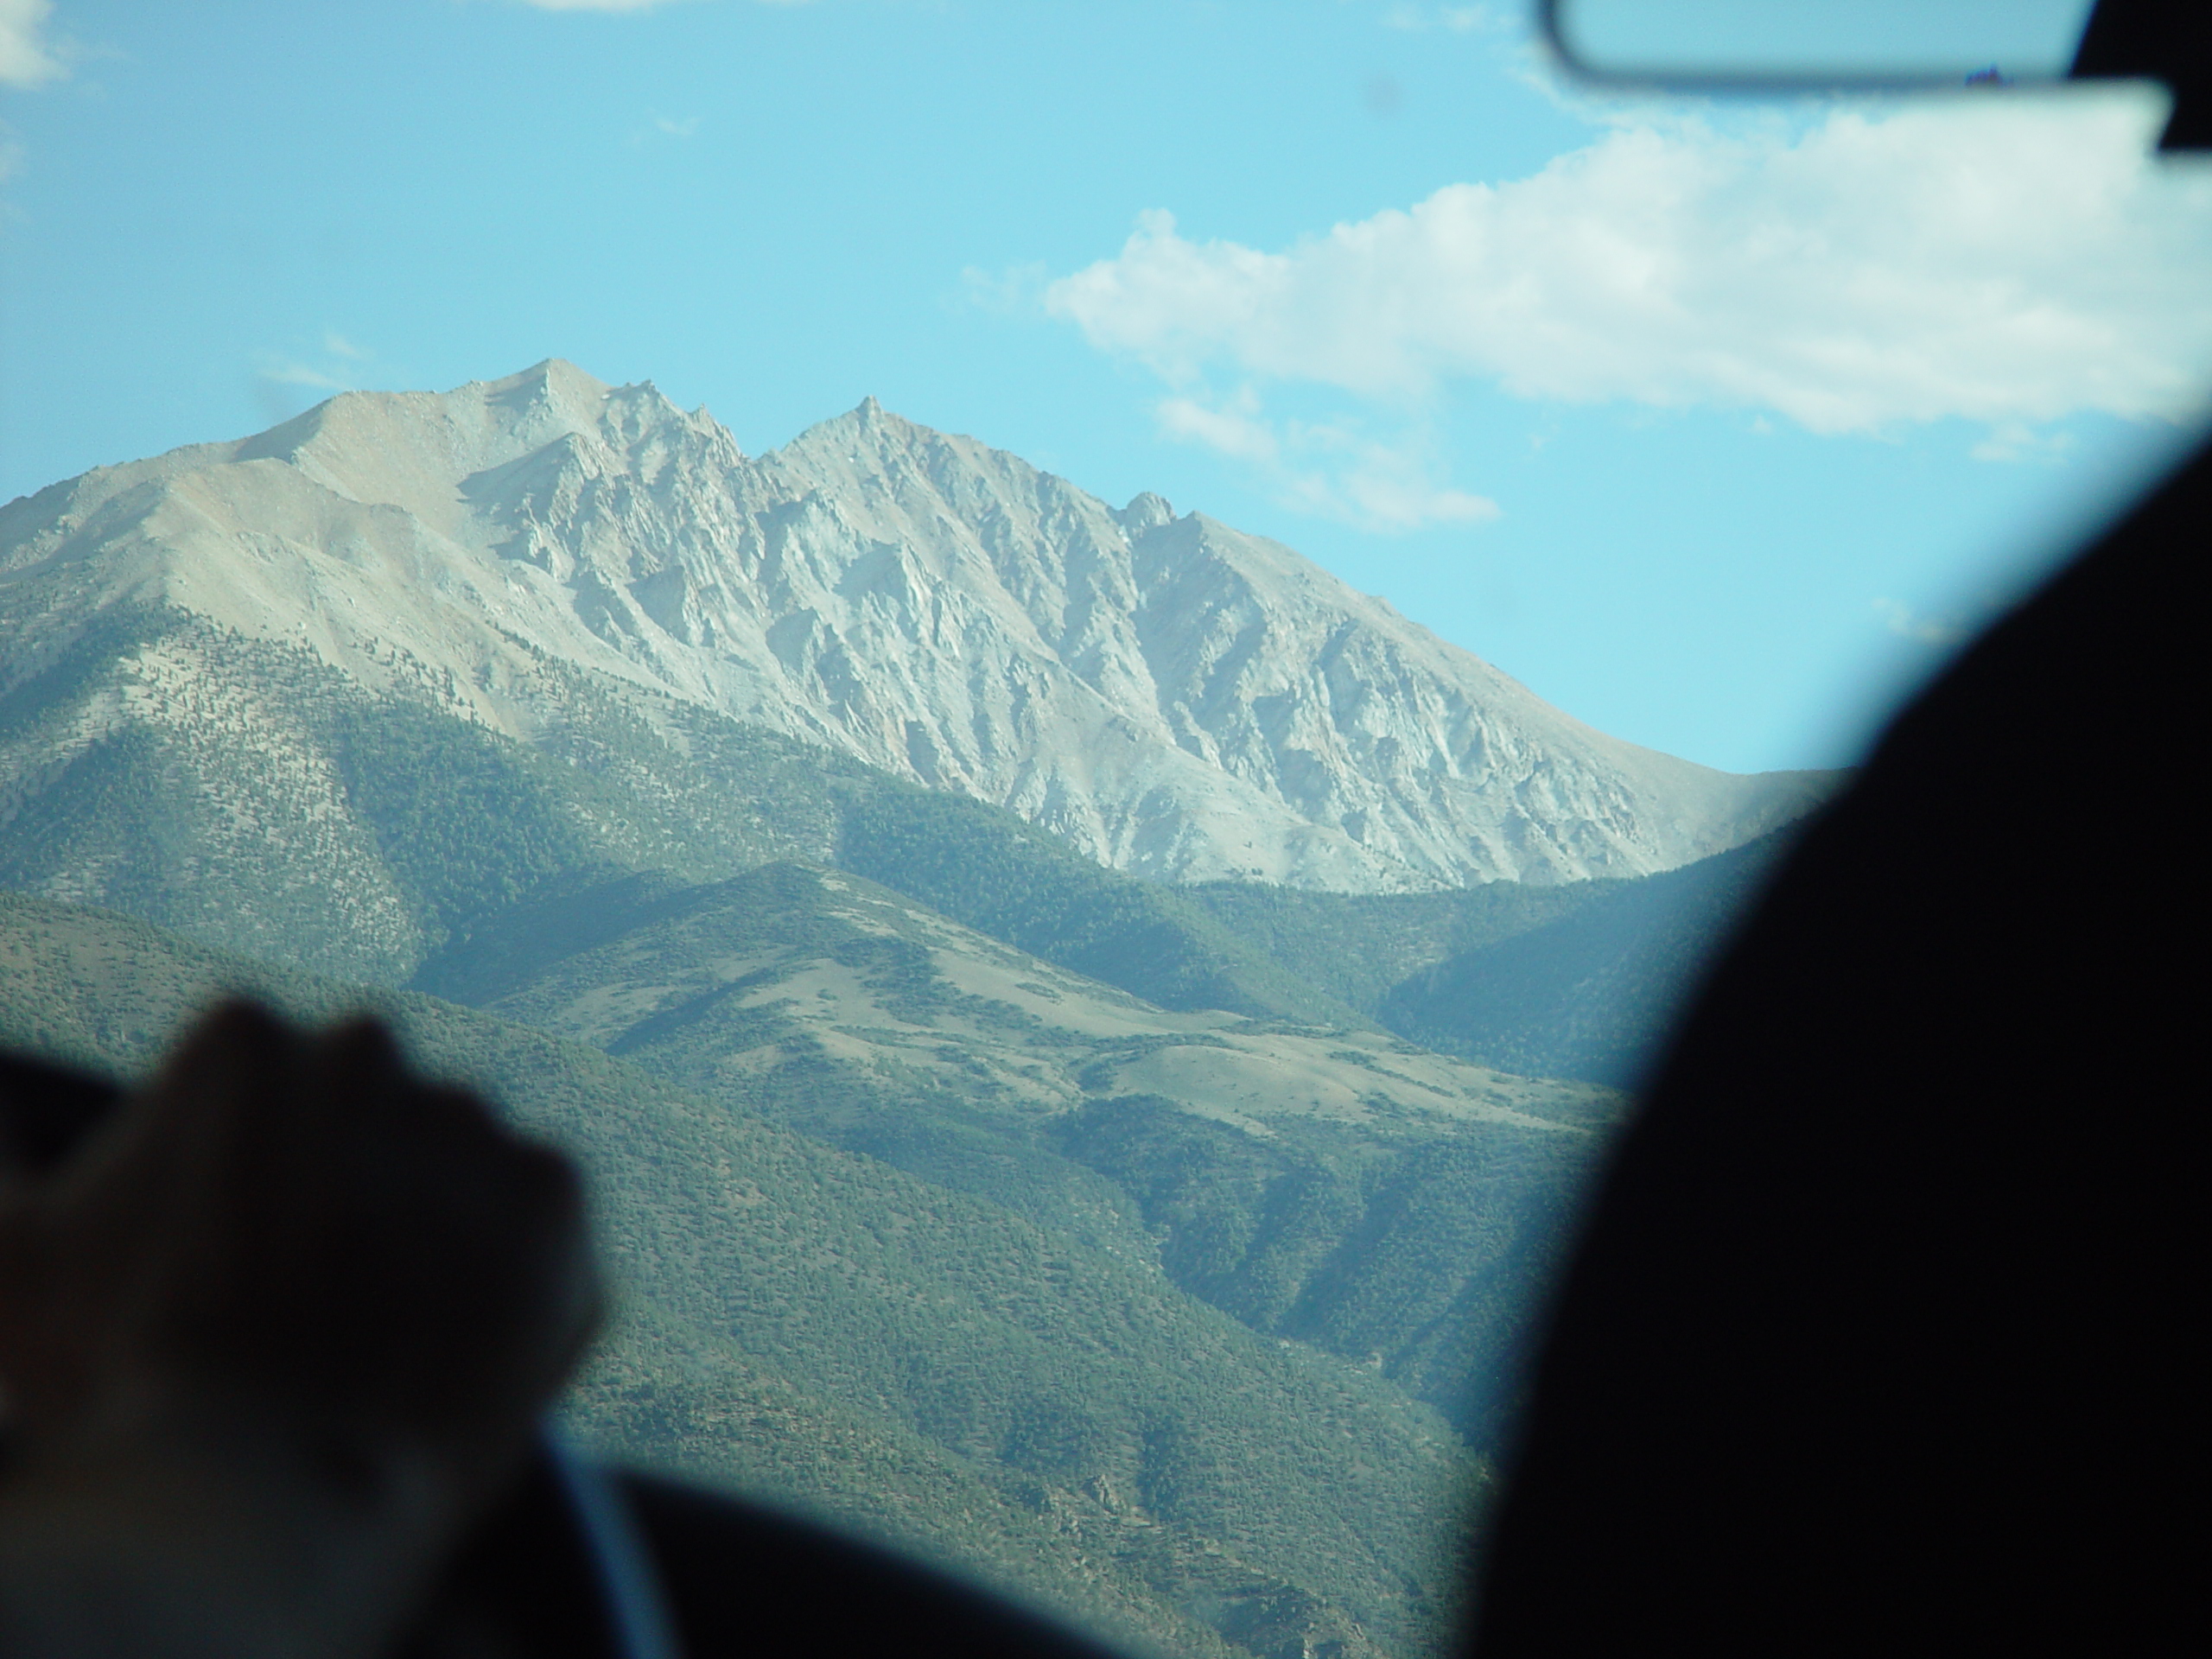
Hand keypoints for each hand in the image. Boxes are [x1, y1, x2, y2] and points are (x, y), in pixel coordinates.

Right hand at [0, 1004, 601, 1657]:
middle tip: (303, 1297)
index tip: (227, 1263)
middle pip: (359, 1111)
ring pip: (451, 1163)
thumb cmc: (115, 1374)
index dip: (237, 1191)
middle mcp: (368, 1048)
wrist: (263, 1482)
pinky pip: (536, 1218)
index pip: (255, 1087)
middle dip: (339, 1188)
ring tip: (377, 1334)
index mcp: (240, 1038)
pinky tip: (448, 1342)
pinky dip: (508, 1274)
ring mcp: (468, 1114)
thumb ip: (0, 1173)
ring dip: (428, 1231)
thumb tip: (2, 1121)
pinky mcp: (554, 1189)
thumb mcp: (15, 1272)